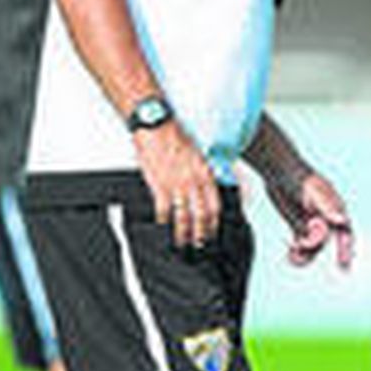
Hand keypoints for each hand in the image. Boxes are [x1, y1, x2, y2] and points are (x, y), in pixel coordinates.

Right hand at [133, 120, 220, 248]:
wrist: (156, 125)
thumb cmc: (174, 136)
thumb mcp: (197, 153)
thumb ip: (203, 172)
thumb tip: (207, 187)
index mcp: (205, 172)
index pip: (215, 205)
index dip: (215, 222)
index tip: (213, 233)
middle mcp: (193, 181)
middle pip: (201, 215)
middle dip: (201, 234)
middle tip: (199, 245)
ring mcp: (177, 184)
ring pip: (184, 216)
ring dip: (183, 233)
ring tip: (181, 243)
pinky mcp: (159, 184)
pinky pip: (163, 209)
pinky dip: (163, 221)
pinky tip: (162, 227)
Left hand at [267, 169, 354, 269]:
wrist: (277, 168)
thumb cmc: (299, 177)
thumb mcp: (313, 193)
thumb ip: (328, 208)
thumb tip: (343, 222)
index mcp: (333, 209)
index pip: (345, 232)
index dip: (346, 249)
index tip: (343, 265)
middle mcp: (324, 217)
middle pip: (324, 242)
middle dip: (314, 250)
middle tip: (300, 255)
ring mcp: (310, 221)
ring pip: (311, 245)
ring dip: (304, 253)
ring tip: (292, 256)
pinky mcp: (297, 223)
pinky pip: (300, 243)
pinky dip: (296, 251)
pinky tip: (289, 253)